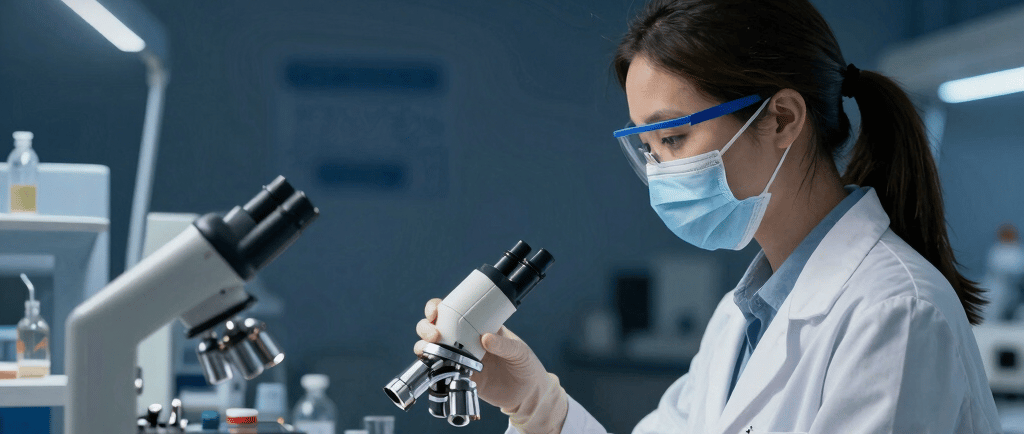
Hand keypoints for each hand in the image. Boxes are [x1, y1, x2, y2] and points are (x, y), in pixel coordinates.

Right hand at [414, 298, 567, 433]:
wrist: (527, 394)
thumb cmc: (525, 366)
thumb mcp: (519, 351)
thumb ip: (504, 345)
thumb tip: (485, 337)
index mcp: (477, 327)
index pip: (452, 311)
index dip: (437, 308)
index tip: (435, 311)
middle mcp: (464, 341)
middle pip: (434, 328)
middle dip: (425, 327)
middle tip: (433, 334)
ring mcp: (459, 359)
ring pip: (431, 349)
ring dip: (423, 347)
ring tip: (430, 350)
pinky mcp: (458, 378)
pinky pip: (438, 372)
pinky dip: (430, 369)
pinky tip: (432, 369)